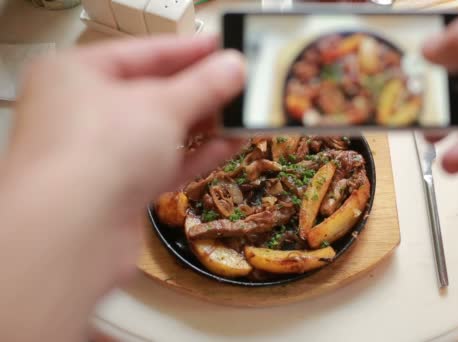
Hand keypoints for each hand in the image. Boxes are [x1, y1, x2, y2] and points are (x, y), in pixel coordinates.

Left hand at [0, 35, 244, 340]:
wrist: (72, 235)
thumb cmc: (105, 148)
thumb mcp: (162, 105)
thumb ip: (203, 85)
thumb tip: (235, 66)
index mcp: (77, 74)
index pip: (144, 52)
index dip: (190, 50)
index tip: (227, 47)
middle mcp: (84, 111)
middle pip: (154, 93)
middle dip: (201, 91)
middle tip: (243, 82)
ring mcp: (100, 154)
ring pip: (160, 132)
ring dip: (204, 124)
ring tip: (245, 114)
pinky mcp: (118, 191)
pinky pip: (162, 164)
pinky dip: (195, 155)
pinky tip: (232, 145)